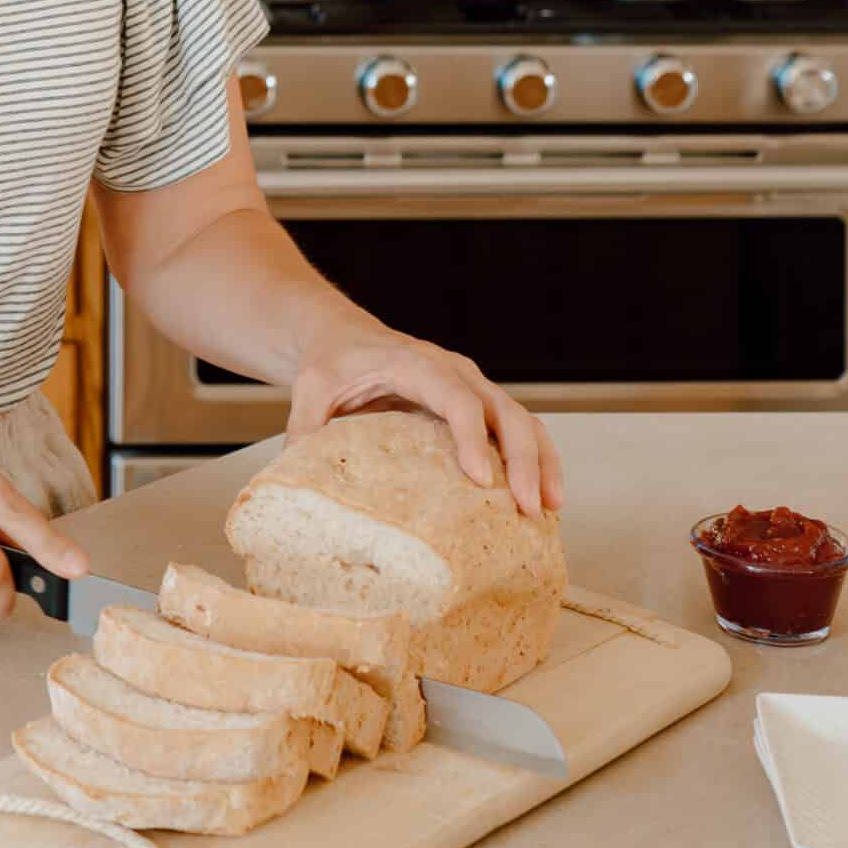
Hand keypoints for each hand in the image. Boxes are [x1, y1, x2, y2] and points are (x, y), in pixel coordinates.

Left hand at [285, 322, 563, 515]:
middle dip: (524, 458)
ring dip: (541, 461)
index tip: (481, 479)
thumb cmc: (331, 363)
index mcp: (416, 364)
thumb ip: (304, 429)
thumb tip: (298, 480)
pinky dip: (536, 459)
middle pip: (503, 409)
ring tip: (549, 508)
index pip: (455, 398)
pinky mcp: (477, 405)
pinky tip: (543, 497)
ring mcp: (472, 387)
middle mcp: (455, 372)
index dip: (471, 437)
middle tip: (530, 506)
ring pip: (521, 418)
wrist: (344, 338)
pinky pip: (517, 429)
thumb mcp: (310, 388)